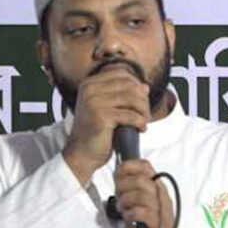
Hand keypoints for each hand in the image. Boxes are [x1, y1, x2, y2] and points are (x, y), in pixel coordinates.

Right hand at [63, 67, 149, 183]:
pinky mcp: (101, 116)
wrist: (82, 154)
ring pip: (132, 98)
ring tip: (144, 121)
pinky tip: (140, 129)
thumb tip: (146, 86)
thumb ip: (125, 95)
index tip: (142, 100)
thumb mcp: (109, 108)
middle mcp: (90, 89)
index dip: (137, 85)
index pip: (122, 74)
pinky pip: (131, 115)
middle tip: (146, 114)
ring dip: (144, 111)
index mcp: (90, 83)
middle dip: (143, 99)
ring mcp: (94, 101)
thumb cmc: (96, 132)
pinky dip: (140, 122)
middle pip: (129, 85)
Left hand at [114, 159, 178, 227]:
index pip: (146, 166)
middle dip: (123, 186)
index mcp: (158, 188)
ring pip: (141, 195)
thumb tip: (118, 180)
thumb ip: (133, 191)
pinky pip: (142, 212)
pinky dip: (130, 213)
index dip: (129, 166)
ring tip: (122, 208)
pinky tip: (128, 218)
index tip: (118, 175)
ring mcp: (162, 210)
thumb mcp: (142, 204)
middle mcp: (162, 196)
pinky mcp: (158, 225)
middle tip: (118, 196)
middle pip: (141, 180)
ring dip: (125, 201)